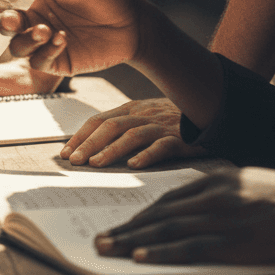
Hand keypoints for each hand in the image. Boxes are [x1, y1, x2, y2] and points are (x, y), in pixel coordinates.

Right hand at [0, 0, 147, 76]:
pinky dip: (45, 51)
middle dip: (4, 24)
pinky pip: (39, 61)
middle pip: (8, 26)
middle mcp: (37, 20)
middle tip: (11, 20)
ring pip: (18, 47)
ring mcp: (46, 42)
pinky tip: (62, 39)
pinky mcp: (58, 61)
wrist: (135, 24)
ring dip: (26, 40)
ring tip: (46, 30)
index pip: (9, 0)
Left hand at [60, 98, 207, 167]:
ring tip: (96, 164)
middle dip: (89, 143)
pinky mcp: (180, 138)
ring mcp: (161, 125)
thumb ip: (122, 127)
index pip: (99, 120)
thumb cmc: (171, 121)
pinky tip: (134, 165)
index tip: (64, 153)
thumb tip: (90, 148)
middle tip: (74, 160)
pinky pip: (162, 145)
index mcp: (131, 109)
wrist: (209, 113)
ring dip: (111, 150)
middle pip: (110, 126)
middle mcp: (143, 114)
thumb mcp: (145, 117)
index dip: (80, 136)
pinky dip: (147, 154)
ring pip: (132, 135)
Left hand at [94, 167, 274, 265]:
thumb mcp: (249, 182)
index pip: (167, 197)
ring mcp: (220, 217)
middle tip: (98, 237)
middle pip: (158, 212)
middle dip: (126, 225)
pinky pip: (189, 246)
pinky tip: (140, 256)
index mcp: (214, 180)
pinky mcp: (233, 239)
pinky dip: (162, 251)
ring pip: (166, 228)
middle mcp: (210, 195)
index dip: (140, 211)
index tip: (119, 221)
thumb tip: (199, 202)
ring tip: (107, 247)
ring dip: (132, 238)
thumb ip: (222, 189)